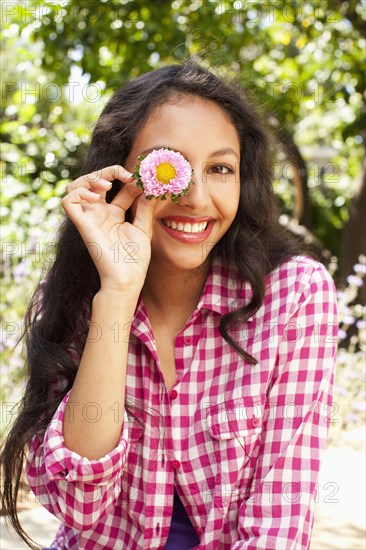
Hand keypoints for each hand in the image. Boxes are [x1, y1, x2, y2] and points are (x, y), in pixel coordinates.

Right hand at [61, 165, 157, 291]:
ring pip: (75, 186)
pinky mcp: (82, 225)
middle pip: (93, 181)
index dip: (127, 177)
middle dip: (108, 171)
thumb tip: (149, 188)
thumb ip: (144, 208)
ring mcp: (90, 218)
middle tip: (125, 175)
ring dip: (90, 179)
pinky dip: (79, 193)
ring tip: (107, 186)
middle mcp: (100, 213)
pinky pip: (68, 201)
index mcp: (114, 214)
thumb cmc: (135, 260)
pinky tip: (97, 198)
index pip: (116, 186)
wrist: (127, 279)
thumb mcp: (143, 228)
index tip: (142, 179)